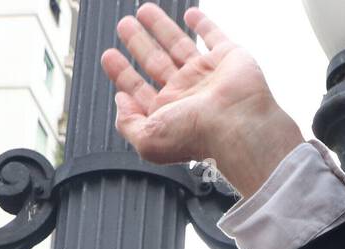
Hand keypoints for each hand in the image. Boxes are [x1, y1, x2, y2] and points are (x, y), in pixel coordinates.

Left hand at [100, 4, 303, 195]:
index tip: (108, 56)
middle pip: (154, 62)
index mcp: (165, 112)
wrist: (236, 124)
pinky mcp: (228, 57)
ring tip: (142, 11)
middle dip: (137, 43)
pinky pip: (214, 35)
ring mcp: (206, 74)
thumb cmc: (195, 135)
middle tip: (124, 26)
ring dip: (160, 27)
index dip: (121, 72)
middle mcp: (185, 93)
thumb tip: (120, 101)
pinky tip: (189, 13)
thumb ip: (127, 123)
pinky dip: (203, 23)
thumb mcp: (147, 140)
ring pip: (178, 44)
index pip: (137, 88)